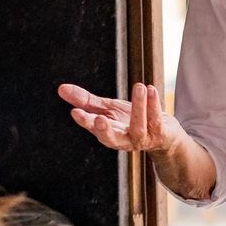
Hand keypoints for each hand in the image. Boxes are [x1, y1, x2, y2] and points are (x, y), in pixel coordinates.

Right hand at [59, 82, 182, 153]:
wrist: (164, 135)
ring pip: (138, 126)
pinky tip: (150, 89)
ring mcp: (142, 138)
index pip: (93, 129)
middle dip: (104, 131)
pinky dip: (154, 104)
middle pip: (112, 139)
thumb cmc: (131, 121)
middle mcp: (124, 139)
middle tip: (99, 119)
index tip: (75, 112)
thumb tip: (61, 88)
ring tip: (139, 86)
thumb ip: (85, 101)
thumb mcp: (107, 109)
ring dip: (139, 107)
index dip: (84, 122)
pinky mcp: (159, 133)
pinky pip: (156, 120)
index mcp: (108, 133)